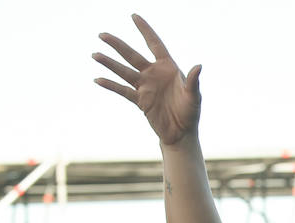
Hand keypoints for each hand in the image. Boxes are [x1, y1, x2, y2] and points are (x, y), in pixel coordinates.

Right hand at [94, 15, 200, 146]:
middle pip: (132, 55)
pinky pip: (122, 91)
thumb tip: (199, 66)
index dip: (145, 30)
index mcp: (168, 68)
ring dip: (110, 63)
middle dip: (118, 45)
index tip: (134, 16)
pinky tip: (98, 79)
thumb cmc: (191, 113)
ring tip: (95, 54)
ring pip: (124, 71)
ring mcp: (145, 86)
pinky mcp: (140, 100)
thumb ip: (193, 82)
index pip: (154, 44)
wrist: (181, 133)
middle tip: (102, 35)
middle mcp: (154, 74)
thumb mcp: (194, 97)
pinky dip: (111, 85)